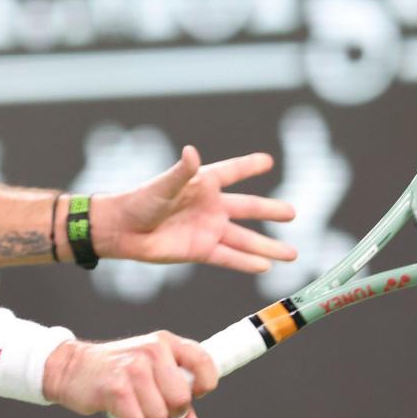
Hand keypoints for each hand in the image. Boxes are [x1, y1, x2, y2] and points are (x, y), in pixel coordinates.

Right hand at [43, 331, 217, 417]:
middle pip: (182, 399)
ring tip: (137, 415)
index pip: (203, 362)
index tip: (192, 395)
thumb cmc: (111, 370)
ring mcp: (133, 369)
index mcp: (162, 342)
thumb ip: (171, 392)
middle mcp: (151, 351)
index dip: (203, 385)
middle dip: (171, 414)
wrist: (70, 367)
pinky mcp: (116, 389)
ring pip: (161, 416)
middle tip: (154, 411)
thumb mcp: (145, 370)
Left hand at [89, 146, 296, 272]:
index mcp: (202, 184)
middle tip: (293, 213)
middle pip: (247, 208)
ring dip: (267, 246)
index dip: (249, 166)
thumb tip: (191, 152)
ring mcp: (208, 229)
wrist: (123, 231)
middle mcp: (210, 207)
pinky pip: (229, 257)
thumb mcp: (163, 185)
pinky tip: (266, 266)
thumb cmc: (140, 201)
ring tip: (292, 254)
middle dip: (270, 210)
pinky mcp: (201, 250)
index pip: (232, 172)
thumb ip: (181, 172)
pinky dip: (247, 262)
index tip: (267, 161)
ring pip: (245, 239)